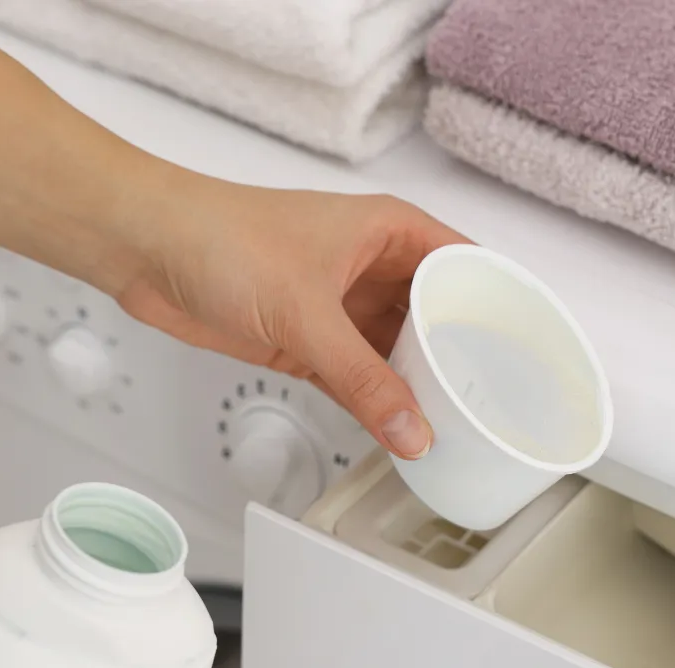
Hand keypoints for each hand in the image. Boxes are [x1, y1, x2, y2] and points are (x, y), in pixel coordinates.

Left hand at [114, 181, 469, 459]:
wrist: (146, 248)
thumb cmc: (219, 235)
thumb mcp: (306, 311)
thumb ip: (361, 377)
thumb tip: (410, 426)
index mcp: (391, 232)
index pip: (468, 269)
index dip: (500, 308)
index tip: (527, 352)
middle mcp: (373, 268)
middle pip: (438, 319)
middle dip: (460, 360)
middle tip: (491, 405)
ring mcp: (342, 306)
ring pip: (398, 353)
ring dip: (417, 388)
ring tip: (451, 425)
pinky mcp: (310, 340)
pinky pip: (359, 378)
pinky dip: (376, 403)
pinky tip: (397, 428)